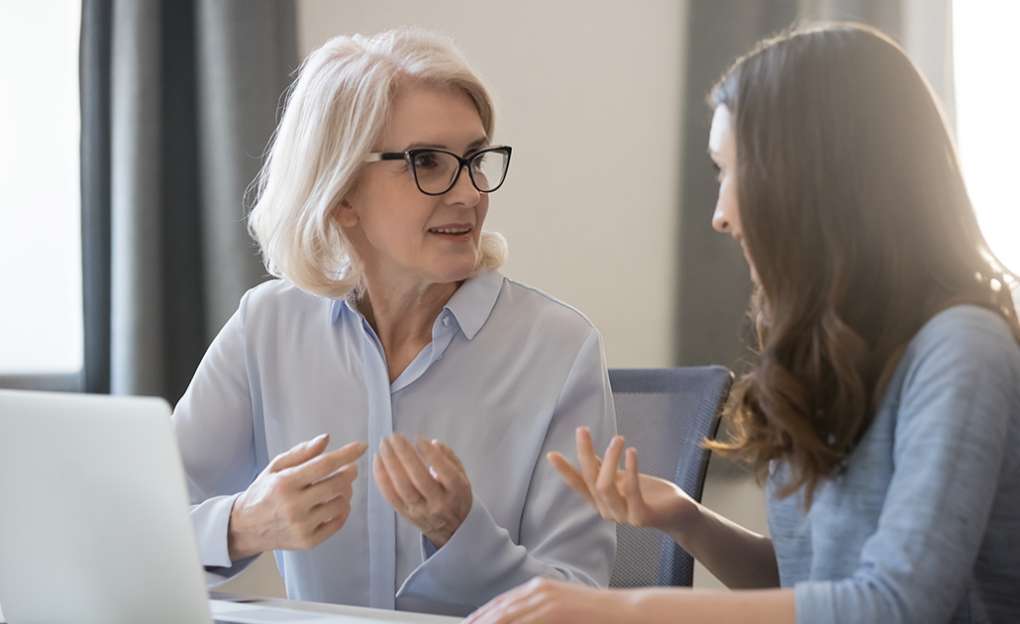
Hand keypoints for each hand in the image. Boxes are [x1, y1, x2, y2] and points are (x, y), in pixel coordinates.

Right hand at [228, 433, 366, 560]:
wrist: (245, 528)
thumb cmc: (263, 492)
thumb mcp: (275, 467)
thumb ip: (301, 452)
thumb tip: (326, 439)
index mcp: (285, 483)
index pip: (324, 465)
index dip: (346, 454)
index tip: (361, 446)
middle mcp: (294, 506)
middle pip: (337, 484)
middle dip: (350, 473)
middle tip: (351, 469)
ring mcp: (302, 526)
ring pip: (341, 503)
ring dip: (346, 492)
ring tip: (340, 487)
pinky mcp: (308, 541)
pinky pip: (338, 523)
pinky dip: (343, 510)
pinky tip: (337, 503)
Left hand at [373, 434, 471, 548]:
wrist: (452, 530)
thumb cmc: (456, 496)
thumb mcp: (463, 476)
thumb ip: (450, 458)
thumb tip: (433, 443)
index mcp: (456, 491)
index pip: (444, 472)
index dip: (431, 455)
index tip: (418, 438)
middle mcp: (438, 503)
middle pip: (419, 478)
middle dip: (405, 455)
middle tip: (394, 437)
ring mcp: (420, 511)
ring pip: (402, 487)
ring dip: (390, 464)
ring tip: (384, 445)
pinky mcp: (406, 515)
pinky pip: (390, 496)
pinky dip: (381, 478)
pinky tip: (377, 461)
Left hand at [465, 577, 633, 623]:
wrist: (625, 611)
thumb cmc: (596, 617)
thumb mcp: (562, 612)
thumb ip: (541, 615)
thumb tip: (521, 621)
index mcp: (539, 588)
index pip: (501, 604)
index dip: (481, 616)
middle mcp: (538, 590)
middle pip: (498, 610)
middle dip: (479, 622)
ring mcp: (546, 598)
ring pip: (506, 616)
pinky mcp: (554, 609)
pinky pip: (523, 622)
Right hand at [547, 427, 698, 533]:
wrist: (678, 512)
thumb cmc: (649, 494)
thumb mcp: (623, 477)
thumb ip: (605, 468)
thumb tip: (586, 451)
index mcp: (601, 502)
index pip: (578, 485)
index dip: (565, 470)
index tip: (551, 454)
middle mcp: (608, 511)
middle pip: (590, 480)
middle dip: (584, 453)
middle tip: (582, 429)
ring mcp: (623, 517)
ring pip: (605, 486)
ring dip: (610, 459)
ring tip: (618, 439)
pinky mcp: (641, 517)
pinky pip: (631, 491)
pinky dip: (630, 469)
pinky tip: (631, 451)